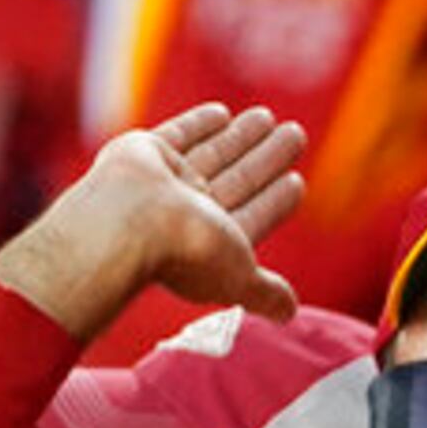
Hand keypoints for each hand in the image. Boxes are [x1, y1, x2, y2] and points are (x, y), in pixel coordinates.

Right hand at [0, 102, 305, 341]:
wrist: (129, 223)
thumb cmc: (184, 255)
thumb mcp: (238, 279)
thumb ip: (264, 293)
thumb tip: (288, 313)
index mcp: (209, 244)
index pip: (252, 217)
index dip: (274, 201)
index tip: (297, 181)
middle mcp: (188, 213)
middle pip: (238, 179)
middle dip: (267, 159)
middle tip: (295, 134)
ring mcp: (166, 182)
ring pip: (214, 153)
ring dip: (242, 137)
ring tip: (269, 117)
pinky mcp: (144, 152)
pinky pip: (179, 134)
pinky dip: (200, 123)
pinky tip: (222, 114)